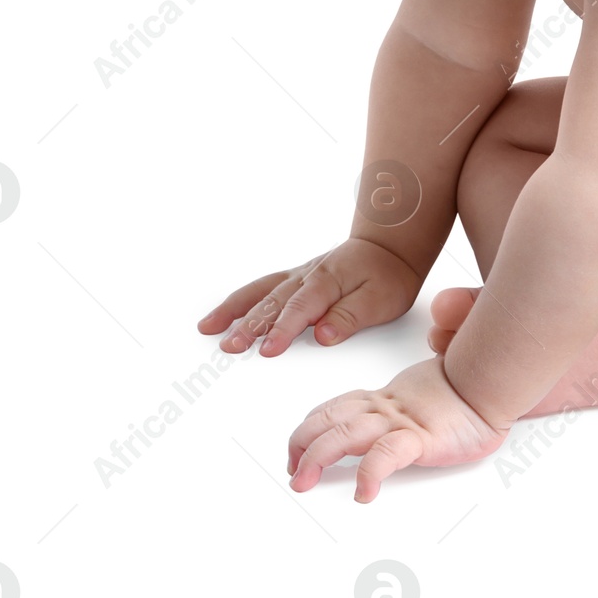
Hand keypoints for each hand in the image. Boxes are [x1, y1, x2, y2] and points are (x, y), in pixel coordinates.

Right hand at [197, 238, 422, 355]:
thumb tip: (324, 334)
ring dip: (234, 311)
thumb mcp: (381, 299)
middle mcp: (307, 277)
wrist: (388, 246)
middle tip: (229, 347)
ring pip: (260, 293)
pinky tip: (222, 315)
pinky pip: (261, 288)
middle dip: (249, 326)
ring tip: (209, 328)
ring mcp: (297, 277)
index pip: (301, 309)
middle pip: (272, 303)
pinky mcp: (293, 280)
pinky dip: (239, 301)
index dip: (283, 330)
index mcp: (328, 282)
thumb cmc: (387, 275)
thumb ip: (350, 316)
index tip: (268, 350)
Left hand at [287, 356, 509, 500]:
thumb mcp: (425, 393)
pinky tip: (363, 493)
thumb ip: (408, 393)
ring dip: (317, 457)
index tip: (297, 445)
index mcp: (385, 397)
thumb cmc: (468, 390)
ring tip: (303, 481)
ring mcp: (401, 422)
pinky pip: (387, 455)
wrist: (496, 381)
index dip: (310, 426)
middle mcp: (386, 407)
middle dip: (302, 443)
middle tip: (291, 469)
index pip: (336, 407)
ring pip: (346, 435)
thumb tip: (408, 378)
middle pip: (331, 420)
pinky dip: (369, 474)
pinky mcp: (421, 437)